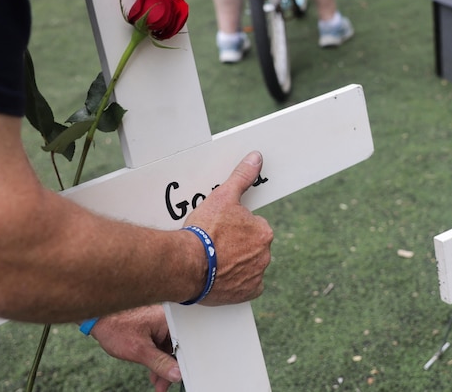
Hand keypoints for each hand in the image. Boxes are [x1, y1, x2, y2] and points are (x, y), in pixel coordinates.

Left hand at [89, 306, 179, 391]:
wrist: (99, 320)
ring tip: (158, 384)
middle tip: (164, 385)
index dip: (182, 363)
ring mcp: (161, 326)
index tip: (178, 377)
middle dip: (171, 369)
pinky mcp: (154, 331)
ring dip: (163, 368)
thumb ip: (159, 363)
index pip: (184, 345)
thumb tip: (176, 374)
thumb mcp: (139, 350)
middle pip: (177, 349)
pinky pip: (161, 348)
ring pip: (169, 351)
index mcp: (170, 320)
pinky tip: (153, 373)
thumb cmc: (116, 328)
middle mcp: (168, 321)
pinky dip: (158, 361)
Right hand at [184, 151, 273, 304]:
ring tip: (214, 262)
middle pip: (252, 247)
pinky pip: (247, 287)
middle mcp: (265, 254)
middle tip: (215, 246)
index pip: (253, 227)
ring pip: (249, 266)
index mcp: (263, 231)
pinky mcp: (247, 293)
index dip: (235, 228)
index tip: (220, 231)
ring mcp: (256, 275)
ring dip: (236, 264)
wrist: (186, 264)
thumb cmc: (204, 230)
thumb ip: (241, 177)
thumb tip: (257, 158)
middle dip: (237, 246)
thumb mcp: (222, 197)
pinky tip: (222, 278)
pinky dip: (238, 284)